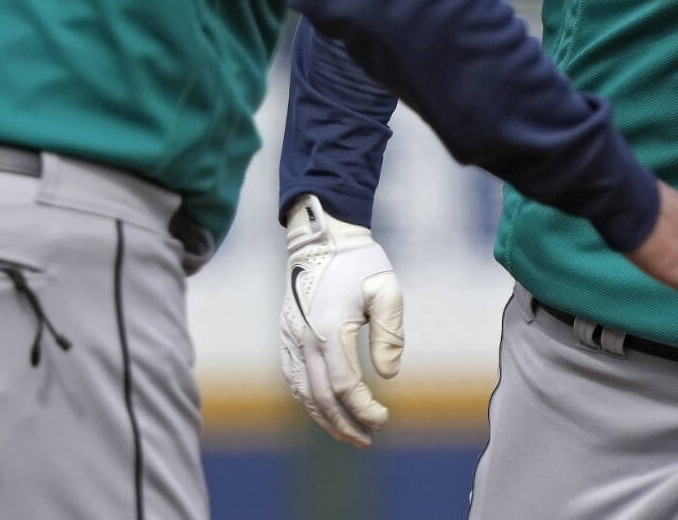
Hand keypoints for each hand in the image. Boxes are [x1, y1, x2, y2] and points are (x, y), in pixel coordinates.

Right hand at [280, 195, 402, 446]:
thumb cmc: (360, 262)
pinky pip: (293, 377)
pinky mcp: (287, 334)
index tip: (384, 419)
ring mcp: (291, 338)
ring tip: (347, 434)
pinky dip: (308, 400)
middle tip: (367, 439)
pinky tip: (325, 409)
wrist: (322, 237)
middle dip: (344, 424)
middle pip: (320, 398)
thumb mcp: (386, 291)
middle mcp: (305, 339)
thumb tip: (388, 376)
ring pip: (302, 392)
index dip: (364, 409)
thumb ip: (390, 334)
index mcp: (330, 330)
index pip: (344, 386)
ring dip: (324, 418)